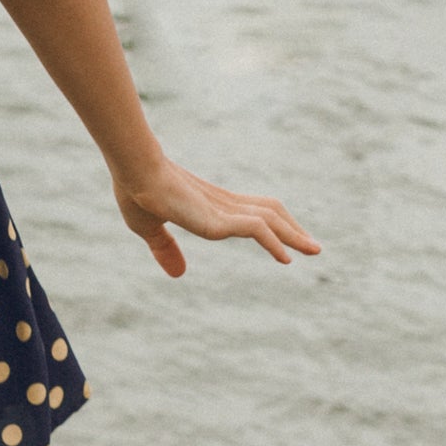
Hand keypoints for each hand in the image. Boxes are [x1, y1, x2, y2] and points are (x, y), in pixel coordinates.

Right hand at [114, 159, 320, 278]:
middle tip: (312, 246)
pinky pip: (256, 229)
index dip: (272, 225)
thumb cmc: (136, 192)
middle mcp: (223, 204)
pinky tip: (285, 259)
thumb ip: (165, 248)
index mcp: (210, 204)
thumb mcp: (150, 229)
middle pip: (269, 212)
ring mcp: (222, 210)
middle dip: (292, 230)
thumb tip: (178, 273)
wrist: (133, 172)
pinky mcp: (217, 218)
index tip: (287, 242)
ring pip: (270, 219)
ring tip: (313, 250)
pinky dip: (275, 243)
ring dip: (293, 235)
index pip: (252, 212)